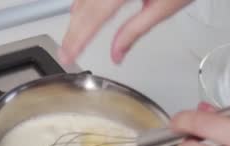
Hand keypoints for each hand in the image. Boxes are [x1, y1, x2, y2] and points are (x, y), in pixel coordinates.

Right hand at [59, 0, 190, 64]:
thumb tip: (117, 53)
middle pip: (84, 8)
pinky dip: (83, 1)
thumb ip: (135, 31)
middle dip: (72, 32)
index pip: (93, 19)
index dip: (77, 39)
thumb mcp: (164, 7)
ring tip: (71, 38)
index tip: (67, 55)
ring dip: (75, 17)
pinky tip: (79, 10)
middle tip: (65, 52)